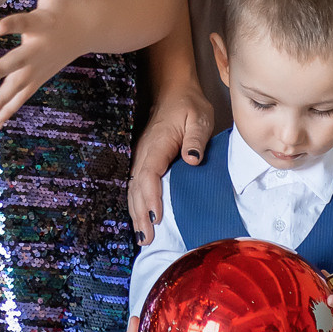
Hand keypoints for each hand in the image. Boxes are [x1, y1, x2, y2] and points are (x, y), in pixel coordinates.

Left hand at [0, 0, 84, 127]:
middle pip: (19, 61)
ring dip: (3, 100)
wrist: (94, 27)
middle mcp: (41, 47)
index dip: (12, 24)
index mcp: (43, 22)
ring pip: (20, 85)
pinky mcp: (41, 75)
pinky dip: (9, 107)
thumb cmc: (69, 2)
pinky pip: (23, 94)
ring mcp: (42, 65)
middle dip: (2, 71)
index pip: (25, 21)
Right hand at [129, 86, 213, 245]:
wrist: (174, 91)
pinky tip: (140, 218)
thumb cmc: (188, 105)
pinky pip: (137, 185)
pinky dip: (136, 204)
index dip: (151, 197)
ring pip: (133, 189)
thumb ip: (195, 138)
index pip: (149, 174)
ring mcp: (141, 156)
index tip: (156, 217)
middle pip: (136, 187)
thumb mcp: (199, 118)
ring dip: (136, 213)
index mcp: (156, 144)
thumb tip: (191, 159)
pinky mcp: (144, 160)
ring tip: (141, 237)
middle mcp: (144, 152)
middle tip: (147, 239)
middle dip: (140, 214)